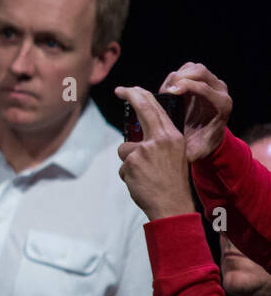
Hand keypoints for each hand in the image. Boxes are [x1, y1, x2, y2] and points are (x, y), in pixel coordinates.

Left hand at [114, 85, 195, 220]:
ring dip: (129, 162)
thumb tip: (137, 134)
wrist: (172, 206)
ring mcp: (145, 149)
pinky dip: (127, 174)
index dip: (141, 96)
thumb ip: (158, 142)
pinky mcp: (132, 161)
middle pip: (142, 110)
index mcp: (173, 137)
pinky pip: (122, 164)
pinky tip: (140, 182)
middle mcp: (161, 139)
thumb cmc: (171, 183)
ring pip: (125, 148)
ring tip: (144, 175)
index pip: (156, 109)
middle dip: (131, 96)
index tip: (130, 89)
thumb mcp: (173, 156)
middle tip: (120, 89)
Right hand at [158, 62, 231, 162]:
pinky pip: (188, 69)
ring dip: (177, 75)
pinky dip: (177, 75)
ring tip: (166, 90)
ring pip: (193, 67)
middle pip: (200, 72)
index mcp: (222, 106)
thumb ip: (186, 150)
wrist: (208, 138)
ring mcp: (212, 84)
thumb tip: (169, 146)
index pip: (204, 87)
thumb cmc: (200, 143)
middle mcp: (220, 91)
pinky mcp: (203, 80)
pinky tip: (170, 89)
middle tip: (165, 91)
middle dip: (180, 78)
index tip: (169, 93)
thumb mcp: (195, 151)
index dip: (185, 86)